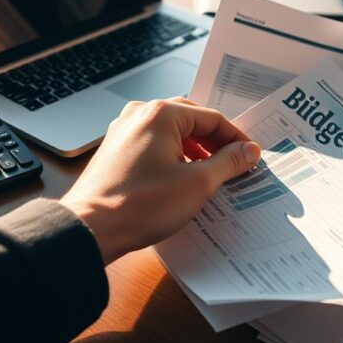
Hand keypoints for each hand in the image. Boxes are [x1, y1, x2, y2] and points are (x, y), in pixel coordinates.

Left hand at [59, 97, 260, 263]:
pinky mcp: (115, 150)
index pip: (211, 118)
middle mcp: (139, 115)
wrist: (92, 228)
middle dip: (214, 143)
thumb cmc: (140, 205)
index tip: (249, 157)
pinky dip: (173, 157)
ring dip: (194, 151)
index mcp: (161, 114)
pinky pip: (153, 145)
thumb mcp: (198, 184)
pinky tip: (181, 180)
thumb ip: (228, 162)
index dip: (235, 139)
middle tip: (234, 164)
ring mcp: (124, 132)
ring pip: (171, 133)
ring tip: (211, 175)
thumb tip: (248, 151)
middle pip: (191, 121)